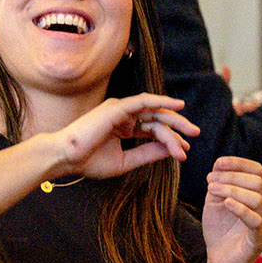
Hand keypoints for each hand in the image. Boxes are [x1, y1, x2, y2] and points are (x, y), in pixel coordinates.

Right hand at [52, 93, 196, 178]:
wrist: (66, 158)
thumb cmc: (89, 161)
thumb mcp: (125, 161)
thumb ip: (147, 154)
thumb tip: (170, 150)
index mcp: (123, 128)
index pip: (152, 130)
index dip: (170, 140)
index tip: (183, 152)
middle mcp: (123, 116)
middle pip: (157, 118)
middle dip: (178, 126)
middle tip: (195, 135)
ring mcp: (120, 110)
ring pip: (154, 112)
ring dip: (174, 120)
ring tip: (190, 131)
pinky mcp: (117, 107)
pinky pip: (144, 101)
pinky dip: (161, 101)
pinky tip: (177, 106)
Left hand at [201, 156, 261, 262]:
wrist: (218, 259)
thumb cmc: (219, 229)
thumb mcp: (214, 201)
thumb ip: (218, 183)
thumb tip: (219, 164)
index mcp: (259, 195)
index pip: (257, 171)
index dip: (239, 164)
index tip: (218, 163)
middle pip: (257, 182)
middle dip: (231, 177)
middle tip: (209, 181)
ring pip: (256, 199)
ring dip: (231, 190)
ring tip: (211, 190)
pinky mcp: (261, 240)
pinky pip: (255, 221)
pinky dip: (240, 208)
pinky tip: (226, 203)